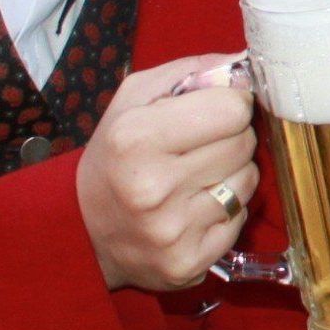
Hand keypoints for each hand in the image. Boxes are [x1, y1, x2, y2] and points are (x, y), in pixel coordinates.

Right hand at [76, 53, 258, 290]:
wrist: (83, 231)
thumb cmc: (115, 155)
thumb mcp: (134, 99)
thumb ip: (191, 70)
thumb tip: (244, 65)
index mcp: (136, 138)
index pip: (233, 108)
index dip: (230, 104)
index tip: (214, 110)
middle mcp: (152, 187)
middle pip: (243, 143)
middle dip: (231, 137)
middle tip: (200, 145)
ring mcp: (171, 231)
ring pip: (247, 181)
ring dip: (232, 173)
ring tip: (196, 177)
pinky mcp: (187, 263)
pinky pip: (240, 219)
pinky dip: (226, 210)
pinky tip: (195, 208)